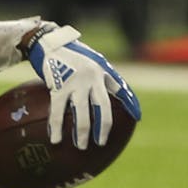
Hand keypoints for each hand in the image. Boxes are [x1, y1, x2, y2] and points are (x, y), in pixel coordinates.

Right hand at [23, 23, 141, 148]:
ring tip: (81, 145)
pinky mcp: (58, 87)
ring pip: (81, 113)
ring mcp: (74, 83)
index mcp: (102, 71)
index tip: (137, 117)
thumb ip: (104, 76)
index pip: (120, 89)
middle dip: (103, 127)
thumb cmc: (72, 53)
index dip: (130, 104)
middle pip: (102, 107)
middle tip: (101, 142)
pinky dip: (57, 127)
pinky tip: (56, 139)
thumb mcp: (93, 60)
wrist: (49, 42)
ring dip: (82, 132)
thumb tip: (118, 93)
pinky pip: (58, 112)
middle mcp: (91, 78)